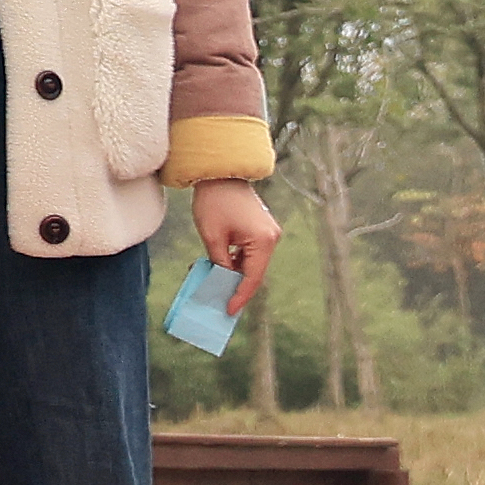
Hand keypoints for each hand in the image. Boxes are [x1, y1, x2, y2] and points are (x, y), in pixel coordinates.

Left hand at [193, 177, 281, 314]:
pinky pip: (251, 252)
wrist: (220, 174)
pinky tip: (221, 267)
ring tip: (216, 284)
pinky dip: (237, 261)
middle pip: (255, 272)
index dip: (240, 296)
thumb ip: (219, 262)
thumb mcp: (212, 237)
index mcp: (263, 241)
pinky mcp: (261, 229)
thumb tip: (220, 282)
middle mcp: (271, 239)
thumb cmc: (214, 202)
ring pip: (253, 263)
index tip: (229, 310)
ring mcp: (268, 233)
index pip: (253, 277)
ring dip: (235, 273)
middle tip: (221, 302)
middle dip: (237, 287)